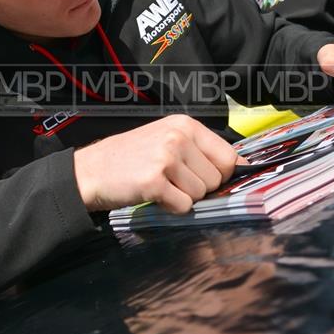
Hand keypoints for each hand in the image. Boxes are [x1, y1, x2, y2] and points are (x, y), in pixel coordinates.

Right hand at [73, 115, 246, 213]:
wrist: (90, 170)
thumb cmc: (131, 158)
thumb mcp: (166, 140)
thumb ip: (200, 150)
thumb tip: (242, 167)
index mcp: (185, 125)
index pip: (229, 156)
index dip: (221, 174)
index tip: (206, 178)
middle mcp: (178, 137)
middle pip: (216, 179)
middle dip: (198, 188)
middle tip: (171, 181)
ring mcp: (166, 159)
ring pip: (200, 195)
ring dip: (183, 198)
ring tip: (160, 185)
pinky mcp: (154, 182)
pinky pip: (183, 206)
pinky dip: (171, 208)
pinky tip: (153, 195)